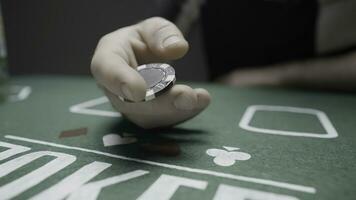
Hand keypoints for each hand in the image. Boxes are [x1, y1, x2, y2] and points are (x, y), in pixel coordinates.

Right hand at [91, 17, 210, 128]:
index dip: (121, 82)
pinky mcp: (145, 119)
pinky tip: (200, 102)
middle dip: (160, 103)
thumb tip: (177, 48)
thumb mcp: (153, 28)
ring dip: (175, 111)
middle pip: (130, 103)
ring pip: (146, 117)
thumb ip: (162, 34)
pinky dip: (183, 113)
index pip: (106, 71)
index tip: (139, 92)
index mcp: (108, 58)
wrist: (145, 59)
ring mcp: (128, 108)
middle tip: (186, 97)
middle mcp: (113, 89)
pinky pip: (161, 122)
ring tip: (200, 99)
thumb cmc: (143, 41)